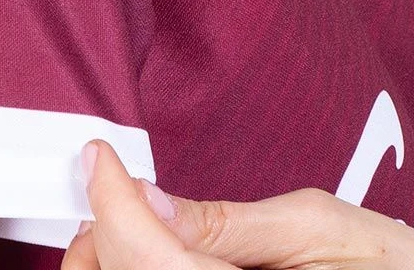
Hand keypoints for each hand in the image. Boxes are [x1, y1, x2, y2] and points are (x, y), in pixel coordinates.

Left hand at [62, 139, 413, 269]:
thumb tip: (149, 198)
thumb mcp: (317, 227)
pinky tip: (142, 246)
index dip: (111, 200)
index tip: (97, 156)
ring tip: (121, 214)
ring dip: (108, 255)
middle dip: (99, 233)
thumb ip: (226, 221)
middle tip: (105, 184)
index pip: (147, 257)